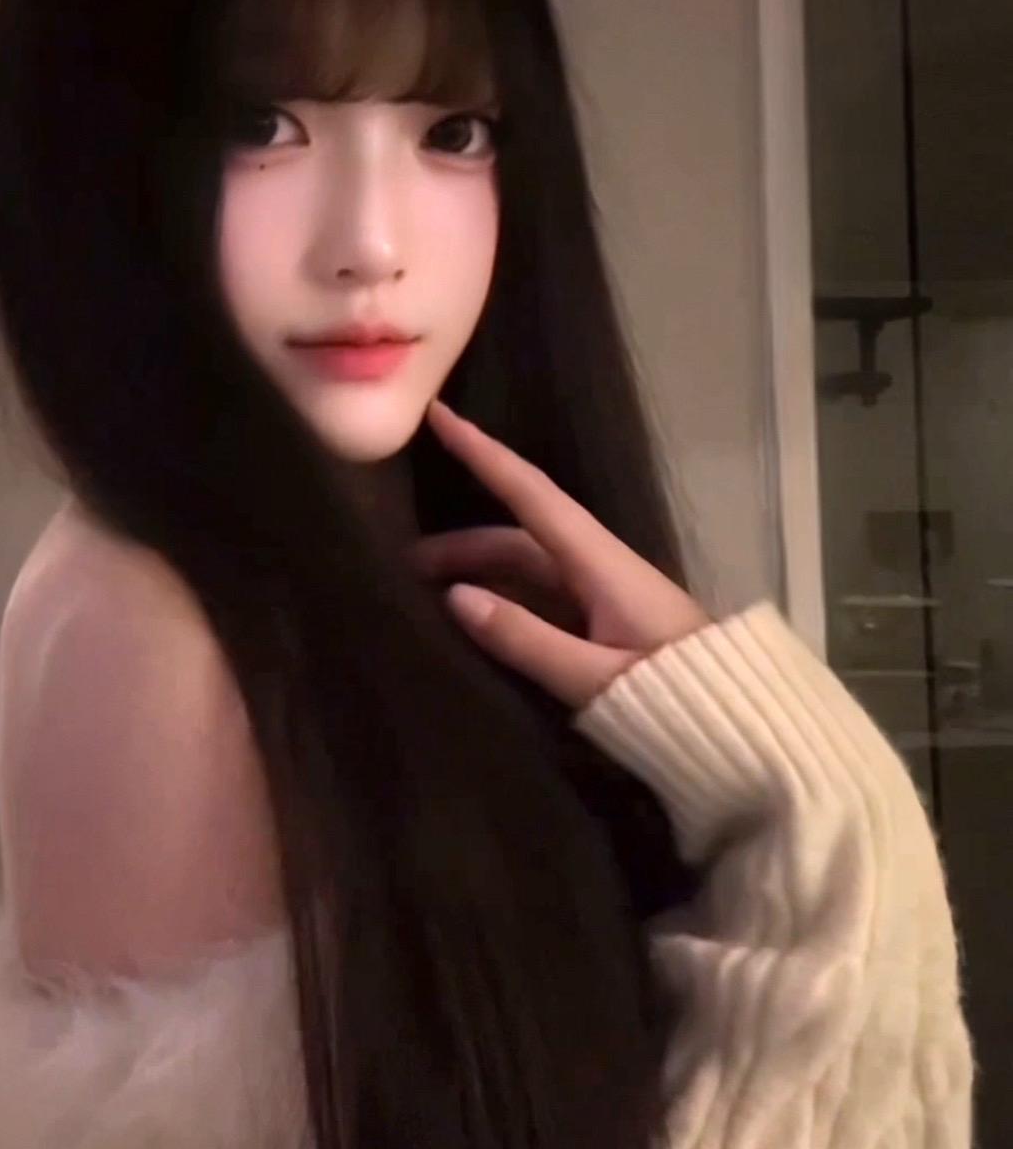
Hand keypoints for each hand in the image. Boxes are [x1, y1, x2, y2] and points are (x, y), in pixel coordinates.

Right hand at [413, 400, 708, 709]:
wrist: (746, 733)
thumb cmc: (677, 701)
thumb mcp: (594, 678)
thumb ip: (525, 639)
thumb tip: (457, 596)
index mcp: (602, 565)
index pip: (531, 496)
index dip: (483, 454)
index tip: (440, 414)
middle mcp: (602, 571)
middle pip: (520, 540)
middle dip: (461, 544)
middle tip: (402, 567)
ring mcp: (607, 601)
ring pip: (530, 573)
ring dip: (479, 577)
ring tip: (427, 599)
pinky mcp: (611, 631)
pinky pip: (544, 604)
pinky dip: (504, 606)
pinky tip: (475, 626)